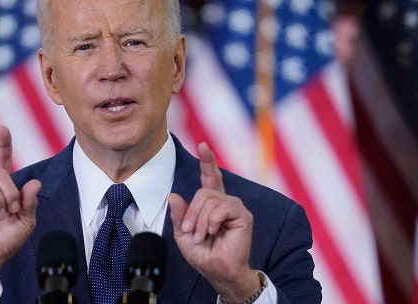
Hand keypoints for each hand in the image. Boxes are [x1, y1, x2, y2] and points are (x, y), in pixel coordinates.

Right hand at [0, 126, 40, 299]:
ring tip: (1, 215)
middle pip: (0, 172)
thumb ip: (30, 202)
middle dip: (12, 191)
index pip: (1, 161)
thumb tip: (35, 183)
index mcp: (2, 189)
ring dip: (2, 198)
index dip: (3, 145)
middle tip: (13, 210)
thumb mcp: (26, 221)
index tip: (4, 129)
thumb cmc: (6, 240)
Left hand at [169, 143, 259, 302]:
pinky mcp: (242, 215)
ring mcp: (235, 207)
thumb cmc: (205, 255)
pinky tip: (214, 232)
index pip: (210, 178)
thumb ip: (180, 215)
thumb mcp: (184, 235)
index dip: (207, 161)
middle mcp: (226, 202)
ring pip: (209, 199)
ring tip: (204, 235)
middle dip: (192, 213)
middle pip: (203, 191)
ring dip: (201, 221)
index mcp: (213, 204)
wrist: (219, 272)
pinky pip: (221, 208)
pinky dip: (212, 221)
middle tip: (192, 232)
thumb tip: (174, 195)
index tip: (203, 145)